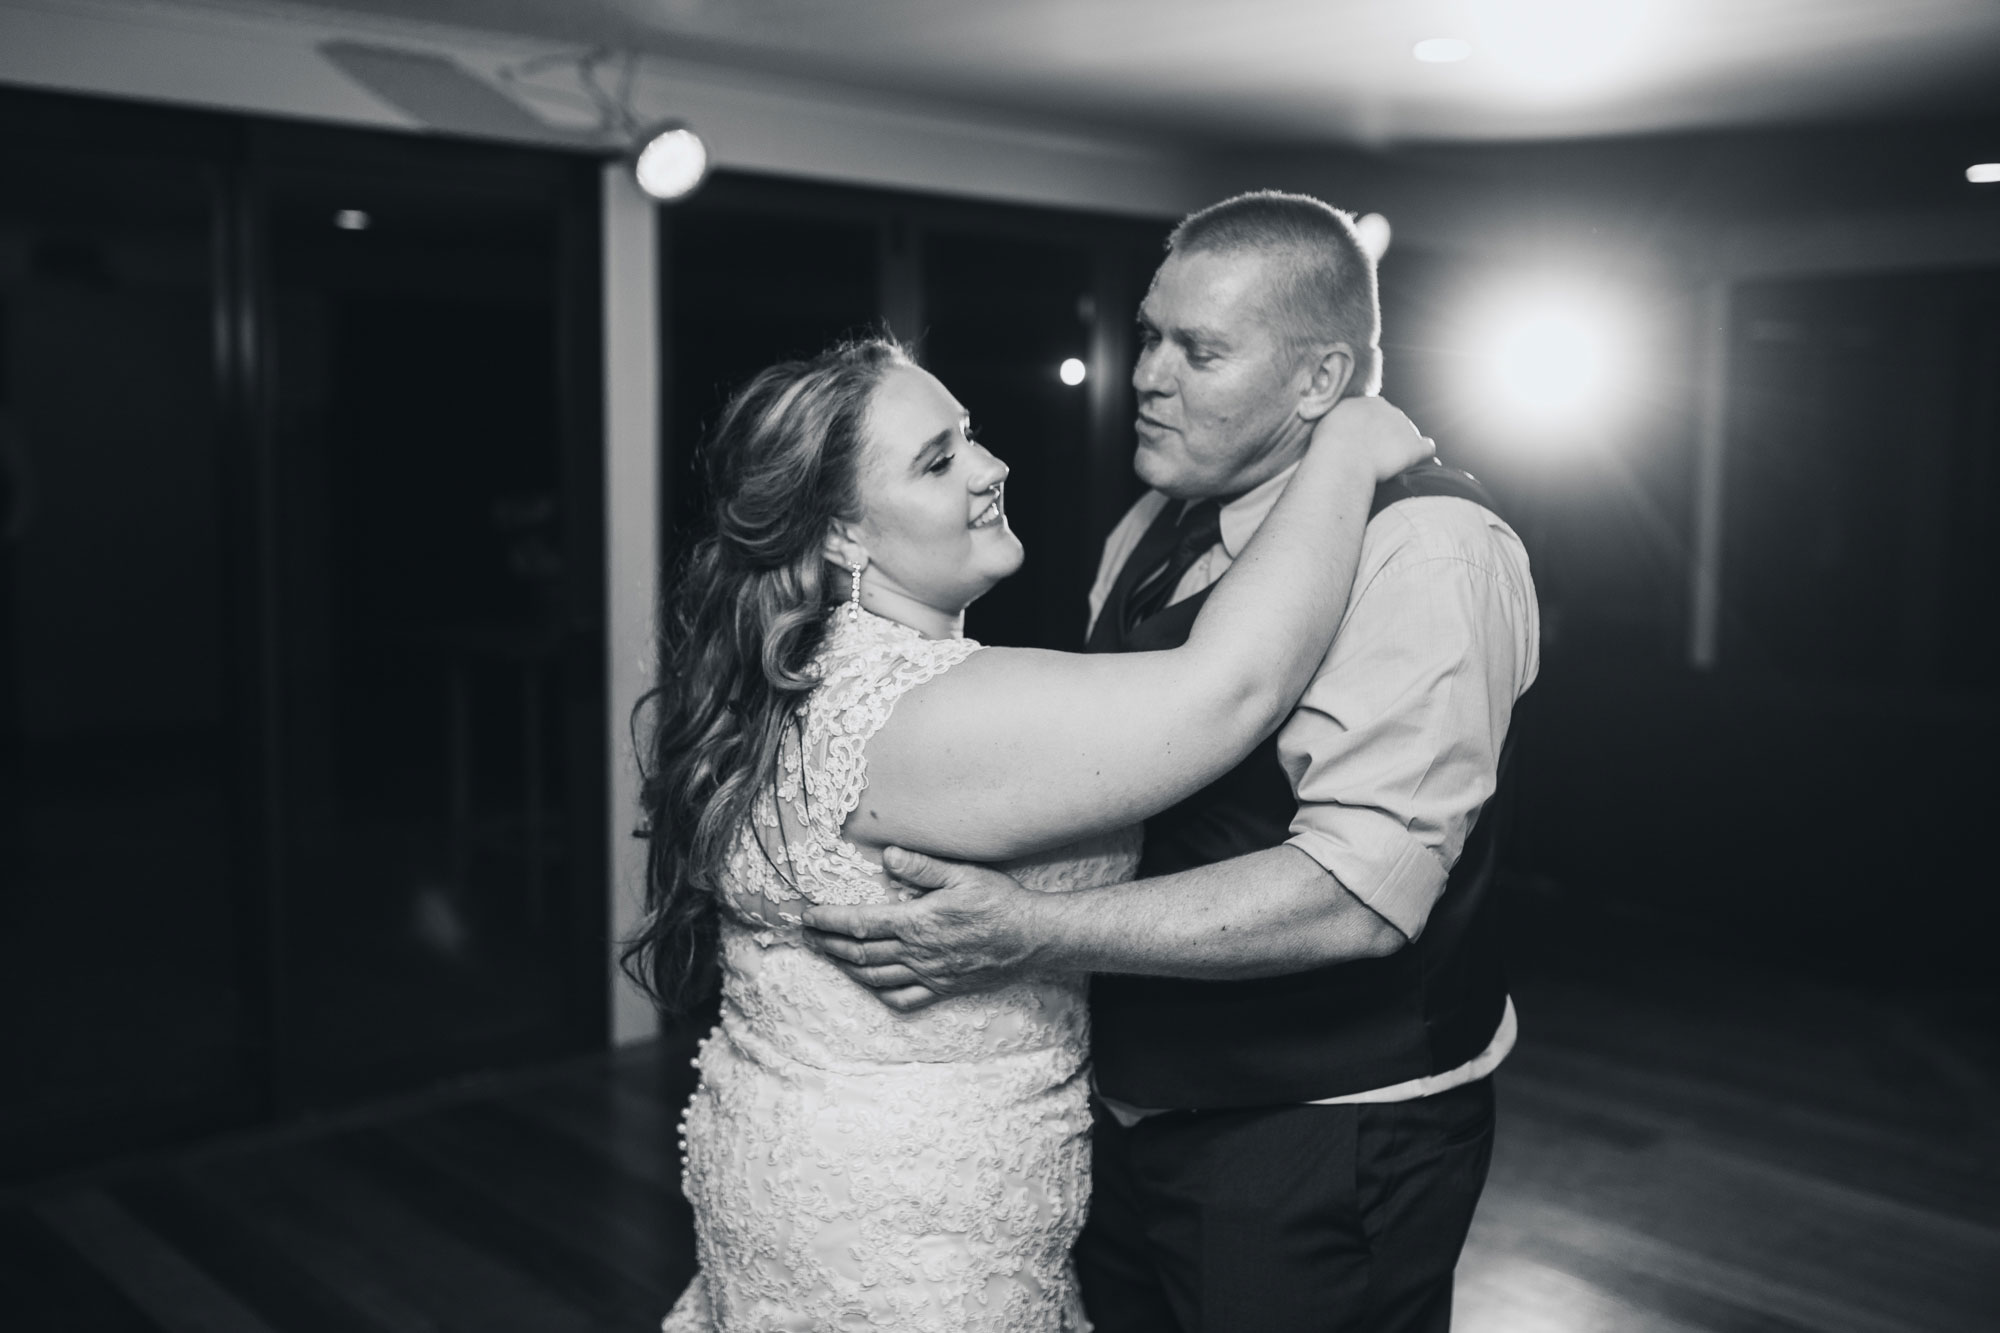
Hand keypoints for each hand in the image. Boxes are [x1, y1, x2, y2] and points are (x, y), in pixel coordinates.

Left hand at [801, 847, 1043, 1012]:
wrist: (1032, 938)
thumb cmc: (999, 902)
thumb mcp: (962, 874)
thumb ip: (921, 867)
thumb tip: (886, 855)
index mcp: (918, 923)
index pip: (861, 923)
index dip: (830, 921)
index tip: (808, 916)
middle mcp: (918, 953)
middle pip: (861, 954)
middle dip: (829, 944)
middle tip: (808, 936)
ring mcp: (930, 975)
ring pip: (876, 978)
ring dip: (846, 967)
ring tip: (828, 956)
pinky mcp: (943, 988)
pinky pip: (903, 999)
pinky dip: (880, 994)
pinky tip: (871, 985)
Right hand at [1313, 395, 1433, 481]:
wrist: (1344, 458)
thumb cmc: (1329, 445)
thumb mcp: (1327, 422)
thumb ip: (1339, 420)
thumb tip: (1337, 425)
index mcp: (1369, 403)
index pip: (1376, 413)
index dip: (1370, 429)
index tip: (1363, 443)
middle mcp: (1390, 411)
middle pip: (1394, 423)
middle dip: (1388, 438)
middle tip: (1374, 457)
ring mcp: (1405, 427)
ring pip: (1410, 435)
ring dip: (1403, 448)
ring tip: (1390, 466)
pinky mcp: (1415, 447)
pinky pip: (1428, 448)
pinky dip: (1424, 456)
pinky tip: (1419, 464)